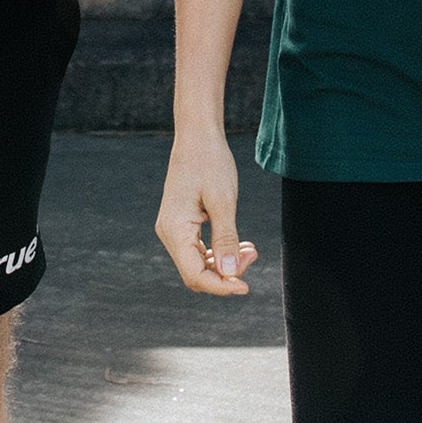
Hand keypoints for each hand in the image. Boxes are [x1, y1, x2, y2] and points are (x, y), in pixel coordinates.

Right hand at [156, 126, 259, 296]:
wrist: (197, 135)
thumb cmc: (210, 162)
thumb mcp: (223, 201)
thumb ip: (226, 240)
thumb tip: (230, 274)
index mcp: (174, 229)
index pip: (195, 275)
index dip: (221, 286)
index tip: (247, 286)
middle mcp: (168, 233)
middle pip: (195, 273)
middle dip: (226, 274)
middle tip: (253, 254)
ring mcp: (172, 228)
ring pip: (197, 263)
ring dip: (224, 264)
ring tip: (250, 249)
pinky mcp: (180, 223)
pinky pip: (197, 249)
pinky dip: (217, 252)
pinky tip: (239, 244)